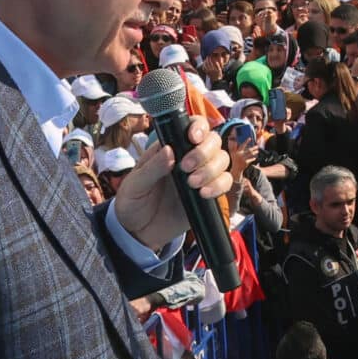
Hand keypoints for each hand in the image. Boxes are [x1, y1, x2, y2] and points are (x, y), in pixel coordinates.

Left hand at [111, 117, 232, 252]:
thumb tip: (169, 150)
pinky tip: (203, 194)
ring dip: (211, 169)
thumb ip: (152, 168)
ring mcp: (201, 175)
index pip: (192, 127)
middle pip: (213, 141)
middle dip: (204, 152)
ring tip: (192, 183)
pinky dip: (219, 185)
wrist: (138, 232)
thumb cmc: (133, 202)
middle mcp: (189, 157)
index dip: (198, 127)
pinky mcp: (208, 193)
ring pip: (222, 160)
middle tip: (186, 167)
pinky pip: (225, 182)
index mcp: (171, 148)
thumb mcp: (135, 184)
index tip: (193, 138)